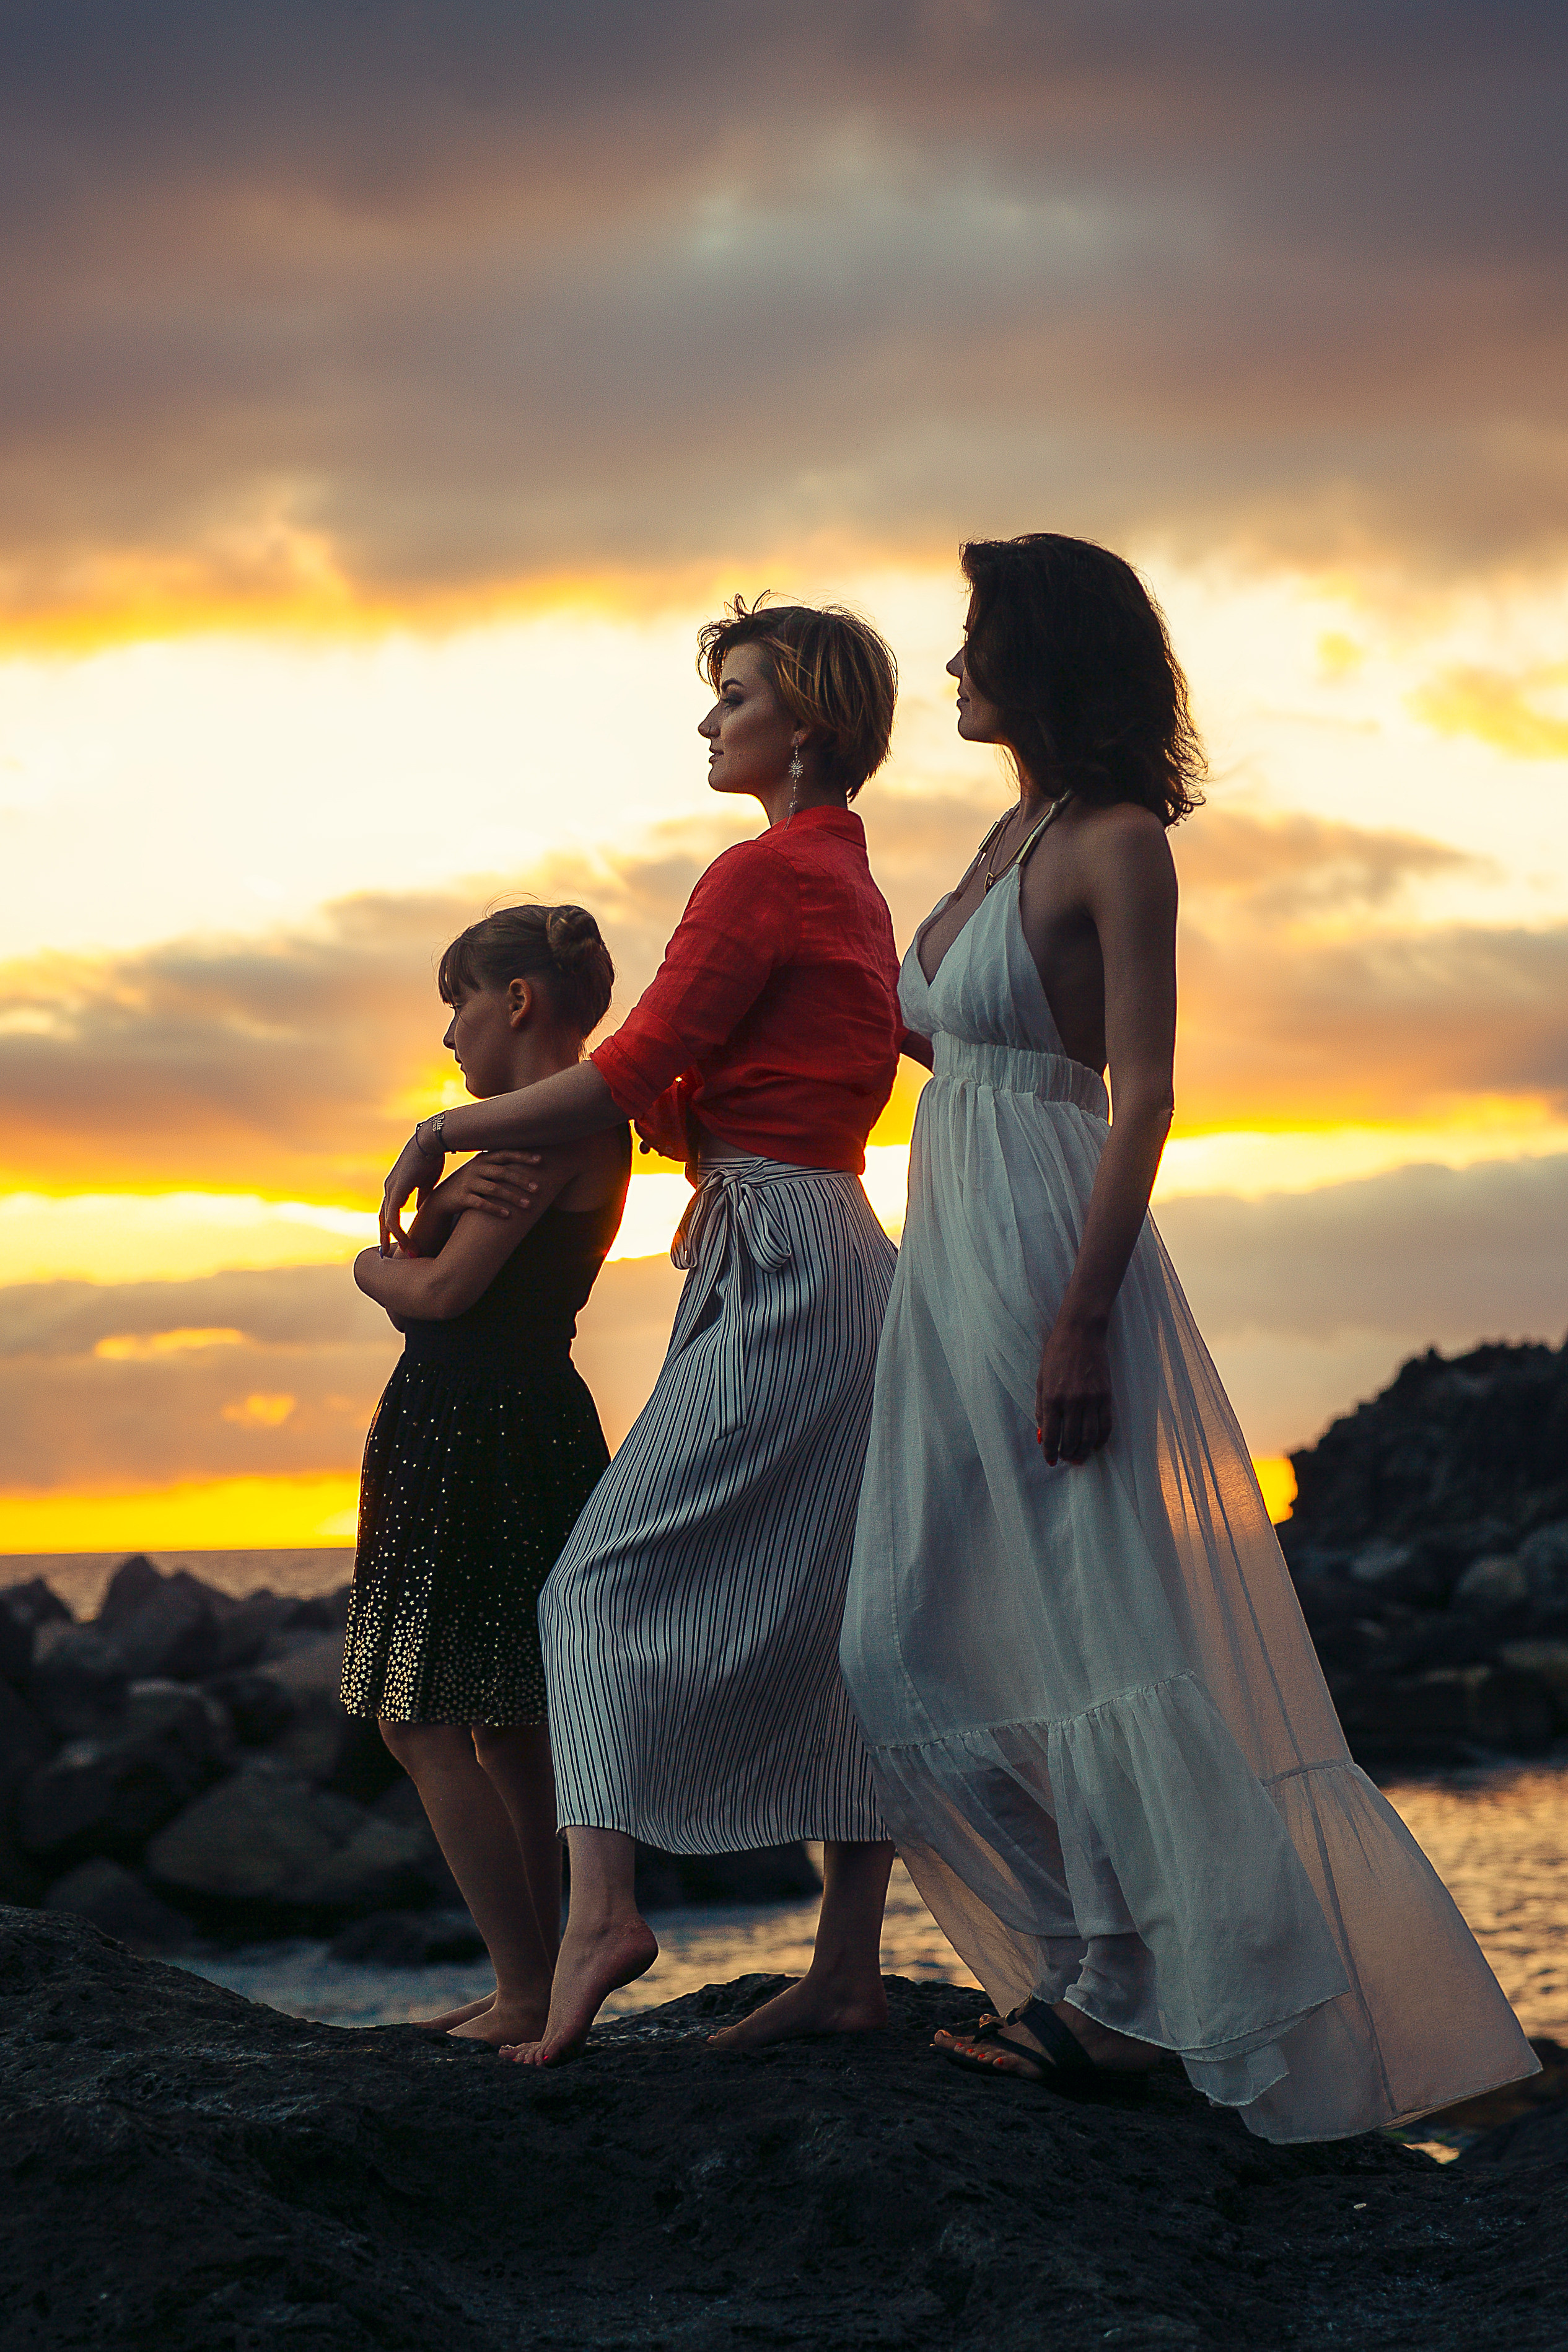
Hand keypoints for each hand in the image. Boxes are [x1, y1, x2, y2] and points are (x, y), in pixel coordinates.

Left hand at [380, 1131, 446, 1255]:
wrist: (432, 1141)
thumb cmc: (432, 1158)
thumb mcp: (426, 1183)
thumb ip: (421, 1197)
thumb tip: (419, 1209)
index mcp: (395, 1187)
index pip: (389, 1212)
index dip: (392, 1228)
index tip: (399, 1243)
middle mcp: (389, 1189)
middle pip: (383, 1219)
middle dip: (386, 1237)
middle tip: (389, 1254)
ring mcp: (391, 1189)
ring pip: (386, 1220)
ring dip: (395, 1238)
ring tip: (406, 1252)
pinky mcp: (396, 1190)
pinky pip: (392, 1216)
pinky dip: (398, 1231)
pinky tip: (406, 1240)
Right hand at [406, 1150, 543, 1254]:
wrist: (443, 1198)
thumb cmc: (470, 1183)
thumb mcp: (482, 1170)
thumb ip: (499, 1165)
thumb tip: (527, 1162)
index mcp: (483, 1159)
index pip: (506, 1154)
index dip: (523, 1156)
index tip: (540, 1160)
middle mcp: (476, 1168)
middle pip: (503, 1172)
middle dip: (522, 1180)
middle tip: (538, 1189)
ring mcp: (468, 1182)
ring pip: (494, 1189)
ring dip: (513, 1197)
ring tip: (529, 1205)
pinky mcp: (462, 1197)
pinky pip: (481, 1203)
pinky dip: (495, 1209)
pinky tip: (508, 1215)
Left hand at [1035, 1314, 1113, 1464]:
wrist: (1080, 1333)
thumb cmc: (1056, 1354)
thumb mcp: (1041, 1380)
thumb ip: (1042, 1408)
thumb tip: (1044, 1433)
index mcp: (1052, 1398)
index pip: (1051, 1436)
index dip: (1050, 1452)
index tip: (1051, 1461)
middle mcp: (1071, 1401)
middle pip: (1071, 1440)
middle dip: (1068, 1455)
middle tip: (1067, 1459)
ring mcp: (1091, 1399)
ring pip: (1090, 1437)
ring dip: (1084, 1451)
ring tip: (1080, 1457)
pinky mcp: (1106, 1395)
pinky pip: (1106, 1425)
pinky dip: (1101, 1439)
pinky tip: (1096, 1445)